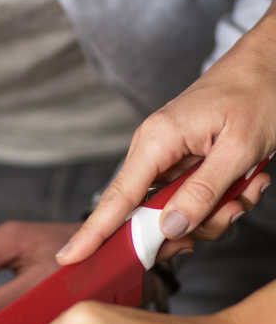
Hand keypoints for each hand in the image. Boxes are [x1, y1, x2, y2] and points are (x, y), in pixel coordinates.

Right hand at [56, 9, 275, 267]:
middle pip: (155, 216)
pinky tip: (249, 180)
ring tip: (250, 185)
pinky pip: (196, 202)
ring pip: (181, 215)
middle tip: (236, 206)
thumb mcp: (238, 149)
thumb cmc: (257, 95)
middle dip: (199, 223)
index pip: (118, 197)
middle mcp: (155, 150)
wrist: (270, 66)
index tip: (68, 258)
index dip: (94, 232)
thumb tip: (169, 230)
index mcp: (157, 141)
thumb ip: (204, 192)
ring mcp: (169, 159)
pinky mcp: (185, 164)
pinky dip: (226, 201)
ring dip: (220, 212)